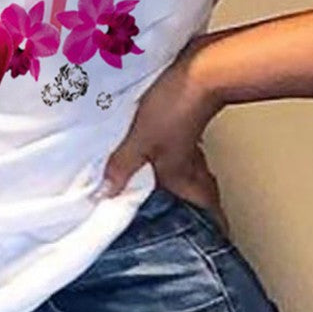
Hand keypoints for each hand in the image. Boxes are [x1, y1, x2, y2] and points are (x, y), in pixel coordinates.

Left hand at [98, 38, 230, 236]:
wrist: (201, 68)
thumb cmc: (174, 106)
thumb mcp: (140, 140)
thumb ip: (122, 167)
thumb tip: (106, 194)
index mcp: (179, 176)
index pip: (201, 214)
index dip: (206, 229)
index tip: (203, 243)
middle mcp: (188, 165)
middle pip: (195, 197)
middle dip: (189, 212)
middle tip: (177, 225)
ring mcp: (189, 144)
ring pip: (185, 173)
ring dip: (173, 184)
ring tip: (154, 192)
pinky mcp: (185, 124)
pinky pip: (176, 151)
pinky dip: (165, 158)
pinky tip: (152, 152)